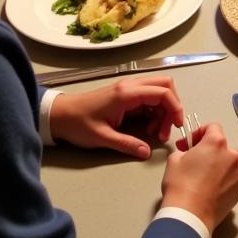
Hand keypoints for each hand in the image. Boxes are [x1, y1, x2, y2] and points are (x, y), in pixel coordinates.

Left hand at [48, 77, 183, 158]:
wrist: (60, 115)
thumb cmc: (79, 124)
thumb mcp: (102, 137)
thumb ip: (126, 144)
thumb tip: (146, 152)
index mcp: (127, 93)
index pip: (162, 92)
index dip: (175, 108)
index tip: (176, 126)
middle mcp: (131, 86)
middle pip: (165, 85)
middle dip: (172, 106)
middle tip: (167, 128)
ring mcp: (129, 89)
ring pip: (159, 91)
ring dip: (164, 110)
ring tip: (156, 132)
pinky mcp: (126, 95)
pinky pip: (149, 98)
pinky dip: (155, 111)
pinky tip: (147, 127)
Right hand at [162, 122, 237, 231]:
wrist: (190, 216)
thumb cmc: (180, 186)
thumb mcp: (174, 159)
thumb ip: (185, 149)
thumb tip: (189, 153)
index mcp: (216, 143)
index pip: (213, 127)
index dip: (200, 133)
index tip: (191, 143)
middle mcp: (232, 155)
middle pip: (221, 146)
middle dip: (209, 151)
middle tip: (194, 162)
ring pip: (228, 164)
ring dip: (217, 166)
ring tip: (202, 179)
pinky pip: (231, 180)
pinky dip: (223, 181)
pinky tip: (209, 190)